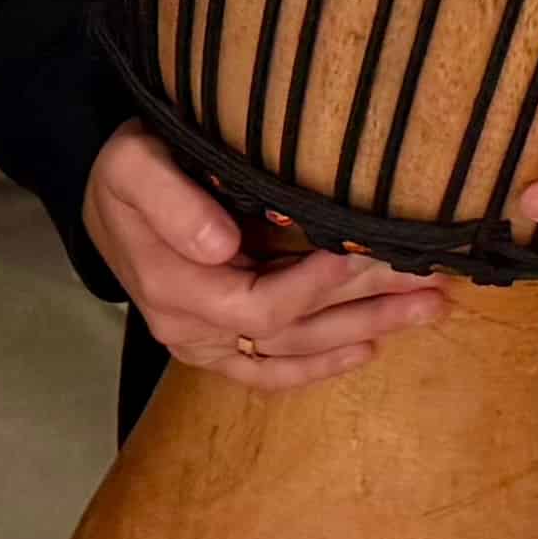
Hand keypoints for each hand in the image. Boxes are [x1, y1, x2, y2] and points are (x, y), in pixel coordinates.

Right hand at [86, 124, 446, 389]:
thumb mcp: (134, 167)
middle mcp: (192, 328)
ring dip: (364, 332)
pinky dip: (319, 367)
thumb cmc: (128, 171)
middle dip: (366, 308)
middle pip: (293, 332)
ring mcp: (206, 344)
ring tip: (428, 310)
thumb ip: (172, 202)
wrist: (104, 197)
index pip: (262, 304)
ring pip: (293, 352)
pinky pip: (271, 370)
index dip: (320, 288)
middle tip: (434, 286)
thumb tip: (221, 244)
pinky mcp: (219, 346)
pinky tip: (369, 350)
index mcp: (176, 289)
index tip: (374, 256)